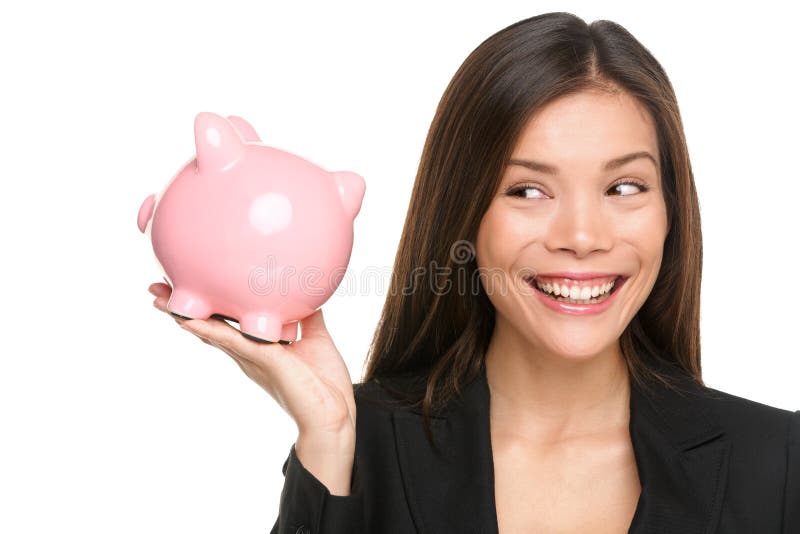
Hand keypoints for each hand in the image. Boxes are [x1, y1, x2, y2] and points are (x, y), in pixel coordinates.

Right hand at [148, 282, 355, 437]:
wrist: (336, 413)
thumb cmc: (324, 383)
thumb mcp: (314, 338)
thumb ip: (306, 315)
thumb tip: (307, 288)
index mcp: (256, 348)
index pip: (224, 324)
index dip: (205, 309)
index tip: (183, 287)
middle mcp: (247, 353)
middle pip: (208, 327)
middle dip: (182, 310)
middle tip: (156, 290)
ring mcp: (252, 358)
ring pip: (212, 334)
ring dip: (185, 317)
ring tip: (159, 300)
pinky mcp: (264, 360)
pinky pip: (233, 342)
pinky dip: (210, 330)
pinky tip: (189, 320)